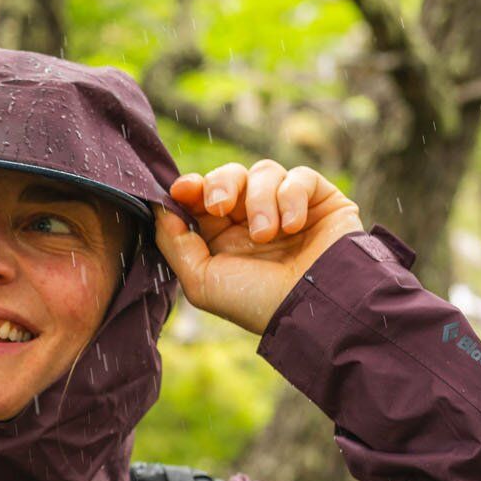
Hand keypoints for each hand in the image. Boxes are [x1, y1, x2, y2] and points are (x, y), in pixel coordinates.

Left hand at [151, 159, 363, 335]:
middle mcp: (254, 219)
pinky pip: (300, 177)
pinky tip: (293, 227)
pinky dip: (291, 197)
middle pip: (230, 175)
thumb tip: (160, 208)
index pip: (203, 197)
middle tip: (221, 205)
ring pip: (264, 172)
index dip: (190, 187)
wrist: (316, 309)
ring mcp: (288, 207)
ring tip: (266, 235)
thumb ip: (175, 244)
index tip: (182, 190)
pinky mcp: (321, 200)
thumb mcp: (202, 281)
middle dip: (221, 184)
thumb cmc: (257, 302)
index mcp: (224, 237)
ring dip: (259, 201)